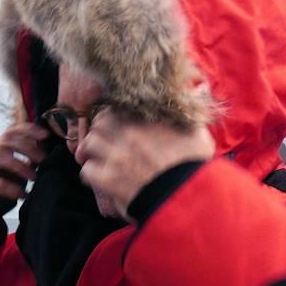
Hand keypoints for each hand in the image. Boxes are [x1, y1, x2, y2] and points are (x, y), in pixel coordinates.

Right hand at [0, 122, 50, 214]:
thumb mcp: (15, 172)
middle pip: (5, 140)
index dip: (27, 129)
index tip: (45, 134)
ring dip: (20, 165)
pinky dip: (12, 188)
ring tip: (33, 177)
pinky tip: (22, 194)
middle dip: (27, 147)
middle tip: (42, 159)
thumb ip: (27, 161)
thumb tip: (43, 153)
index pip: (10, 131)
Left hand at [75, 110, 215, 219]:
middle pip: (99, 121)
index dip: (113, 115)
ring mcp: (116, 156)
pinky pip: (87, 171)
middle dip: (99, 130)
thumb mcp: (199, 133)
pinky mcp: (109, 179)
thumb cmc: (194, 167)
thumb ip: (193, 110)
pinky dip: (90, 173)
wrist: (187, 197)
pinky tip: (98, 178)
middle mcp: (128, 133)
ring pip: (90, 143)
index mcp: (147, 120)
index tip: (115, 123)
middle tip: (102, 140)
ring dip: (90, 150)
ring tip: (94, 157)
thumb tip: (199, 89)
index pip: (118, 107)